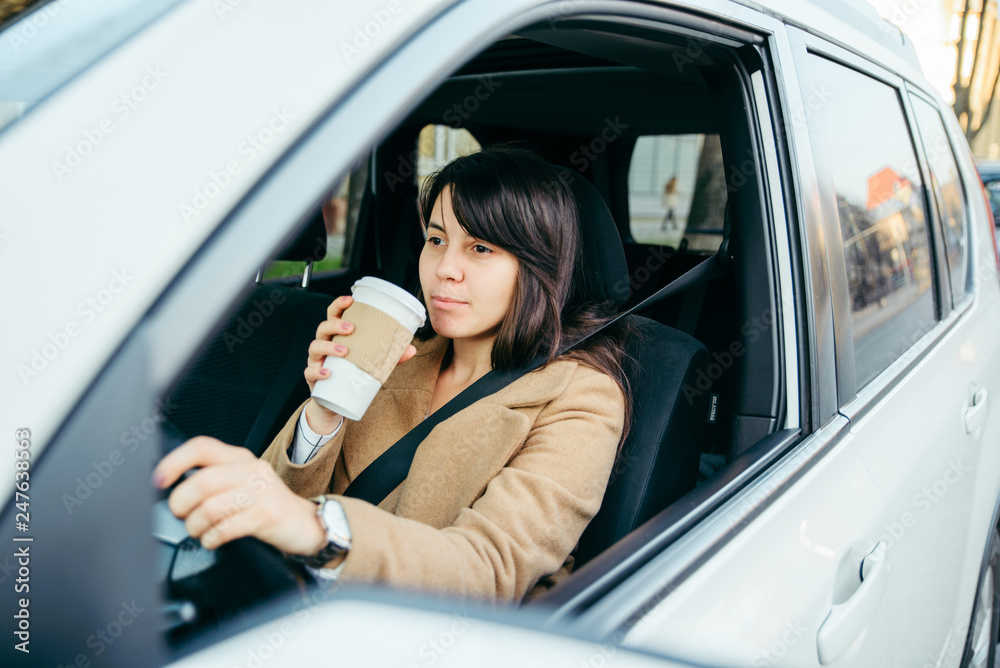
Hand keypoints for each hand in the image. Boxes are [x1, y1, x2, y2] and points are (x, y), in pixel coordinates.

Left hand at [152, 436, 324, 554]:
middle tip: (181, 515)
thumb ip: (213, 480)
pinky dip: (211, 539)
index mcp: (240, 458)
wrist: (305, 524)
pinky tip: (213, 539)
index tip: (159, 480)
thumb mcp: (243, 483)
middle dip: (180, 504)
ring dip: (195, 525)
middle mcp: (251, 470)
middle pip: (202, 481)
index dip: (174, 462)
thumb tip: (172, 487)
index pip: (202, 447)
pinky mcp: (267, 515)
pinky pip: (226, 529)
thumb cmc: (267, 505)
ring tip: (198, 531)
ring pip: (210, 507)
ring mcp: (261, 492)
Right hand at [304, 295, 416, 428]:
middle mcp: (324, 345)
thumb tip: (412, 349)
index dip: (338, 305)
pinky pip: (310, 372)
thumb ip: (390, 356)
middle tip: (351, 328)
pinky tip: (328, 373)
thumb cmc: (351, 374)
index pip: (333, 315)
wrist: (335, 402)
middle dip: (335, 325)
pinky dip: (317, 371)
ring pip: (315, 347)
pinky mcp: (313, 379)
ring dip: (328, 347)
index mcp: (337, 337)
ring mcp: (316, 361)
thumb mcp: (371, 363)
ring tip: (344, 352)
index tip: (350, 300)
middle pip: (323, 328)